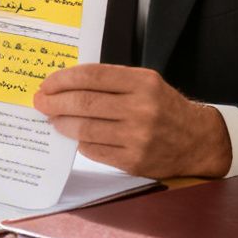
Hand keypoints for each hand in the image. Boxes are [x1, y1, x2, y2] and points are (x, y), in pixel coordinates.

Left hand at [34, 64, 232, 179]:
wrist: (197, 141)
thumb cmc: (165, 108)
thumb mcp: (146, 83)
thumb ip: (111, 82)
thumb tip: (65, 86)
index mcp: (143, 83)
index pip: (92, 76)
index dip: (63, 79)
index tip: (47, 83)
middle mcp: (141, 109)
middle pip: (84, 103)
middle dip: (55, 102)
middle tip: (40, 101)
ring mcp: (137, 137)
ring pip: (85, 129)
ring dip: (61, 123)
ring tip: (52, 118)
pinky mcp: (133, 161)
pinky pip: (94, 150)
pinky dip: (80, 142)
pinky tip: (76, 135)